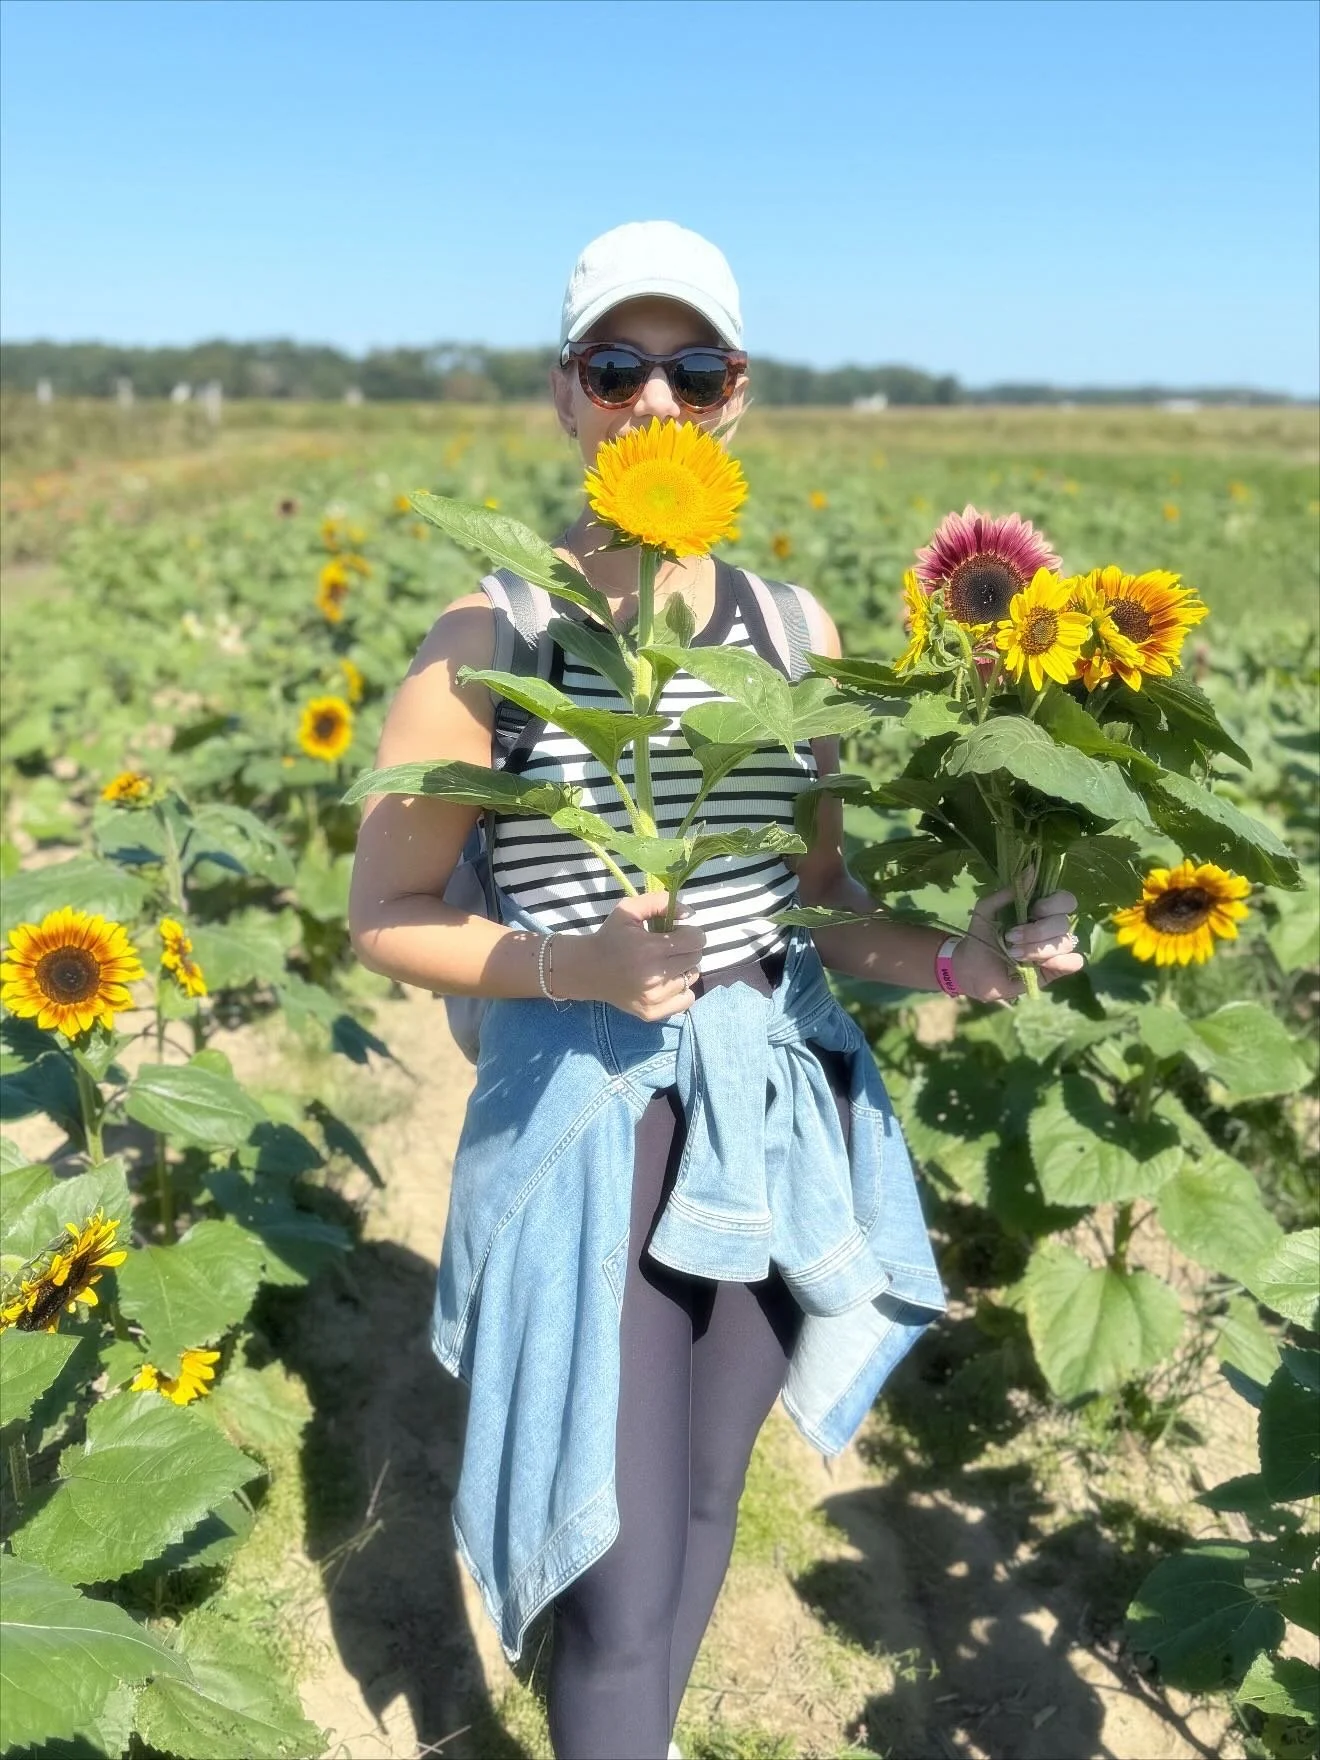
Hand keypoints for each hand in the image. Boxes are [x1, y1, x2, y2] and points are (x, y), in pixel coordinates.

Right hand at [553, 890, 706, 1019]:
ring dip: (683, 969)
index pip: (696, 940)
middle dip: (687, 949)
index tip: (677, 932)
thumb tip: (690, 914)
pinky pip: (686, 1000)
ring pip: (692, 978)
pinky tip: (666, 982)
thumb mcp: (630, 909)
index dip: (690, 933)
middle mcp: (654, 977)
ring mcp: (654, 998)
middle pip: (696, 959)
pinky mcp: (652, 1012)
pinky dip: (681, 990)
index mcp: (650, 949)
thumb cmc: (611, 937)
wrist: (587, 969)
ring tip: (664, 964)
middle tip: (669, 948)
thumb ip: (661, 902)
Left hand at [951, 884, 1083, 1002]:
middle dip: (1036, 932)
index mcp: (1039, 911)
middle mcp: (1051, 928)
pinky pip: (1075, 962)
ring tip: (1013, 954)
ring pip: (1067, 943)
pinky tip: (1038, 966)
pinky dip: (1060, 962)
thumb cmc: (980, 939)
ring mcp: (1055, 949)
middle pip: (1064, 922)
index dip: (1053, 904)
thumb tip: (1030, 870)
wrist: (972, 971)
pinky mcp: (1055, 969)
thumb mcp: (985, 911)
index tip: (1032, 911)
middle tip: (1011, 938)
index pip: (1065, 900)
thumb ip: (1006, 892)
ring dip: (1038, 950)